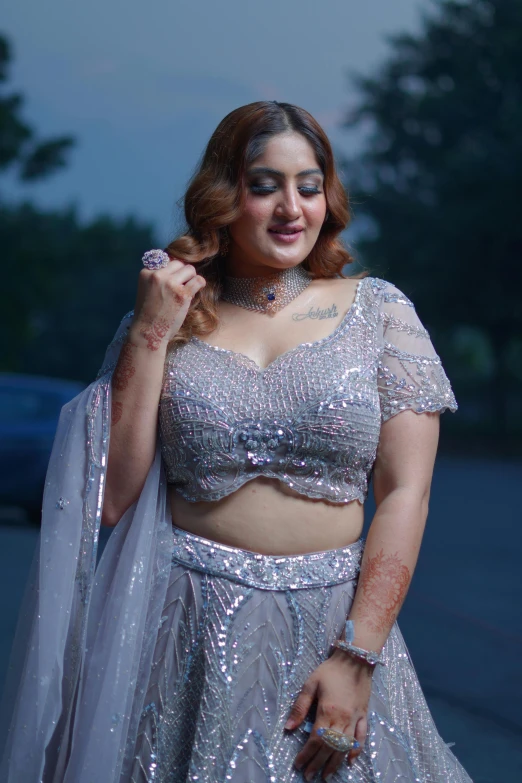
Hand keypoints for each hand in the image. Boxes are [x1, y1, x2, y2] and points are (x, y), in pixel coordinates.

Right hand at [131, 257, 205, 349]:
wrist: (148, 332)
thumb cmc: (147, 313)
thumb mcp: (146, 289)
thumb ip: (157, 278)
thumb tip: (177, 267)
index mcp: (146, 272)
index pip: (166, 261)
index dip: (172, 272)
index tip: (172, 283)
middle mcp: (158, 275)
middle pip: (179, 263)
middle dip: (182, 274)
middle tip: (181, 287)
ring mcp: (170, 284)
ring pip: (190, 269)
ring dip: (191, 278)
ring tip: (186, 290)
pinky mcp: (182, 294)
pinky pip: (198, 280)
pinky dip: (199, 284)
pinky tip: (195, 291)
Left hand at [285, 652, 371, 780]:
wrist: (355, 658)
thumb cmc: (330, 670)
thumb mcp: (311, 684)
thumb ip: (300, 707)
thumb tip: (288, 727)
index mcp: (328, 711)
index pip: (315, 740)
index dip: (306, 755)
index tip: (298, 765)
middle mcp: (343, 719)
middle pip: (329, 748)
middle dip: (317, 763)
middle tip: (309, 776)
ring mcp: (355, 718)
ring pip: (345, 747)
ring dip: (335, 763)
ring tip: (326, 775)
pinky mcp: (364, 715)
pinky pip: (361, 737)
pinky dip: (356, 751)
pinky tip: (350, 761)